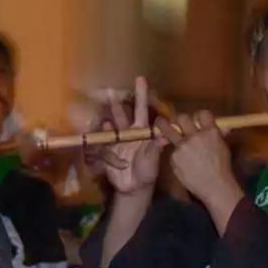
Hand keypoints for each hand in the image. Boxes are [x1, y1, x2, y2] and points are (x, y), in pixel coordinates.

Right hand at [94, 78, 164, 197]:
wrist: (133, 188)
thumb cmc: (147, 172)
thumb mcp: (152, 160)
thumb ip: (155, 147)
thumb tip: (164, 136)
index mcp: (141, 132)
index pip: (141, 109)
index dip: (141, 95)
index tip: (140, 79)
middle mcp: (128, 133)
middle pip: (122, 115)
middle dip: (117, 103)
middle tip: (111, 91)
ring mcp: (116, 142)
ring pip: (111, 127)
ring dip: (107, 119)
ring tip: (103, 113)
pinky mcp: (107, 152)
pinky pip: (102, 144)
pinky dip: (103, 140)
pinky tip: (107, 137)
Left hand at [157, 110, 239, 207]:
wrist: (214, 185)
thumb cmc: (221, 167)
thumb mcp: (223, 148)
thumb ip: (219, 136)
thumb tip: (224, 127)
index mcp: (211, 132)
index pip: (202, 114)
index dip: (198, 115)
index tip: (195, 119)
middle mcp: (195, 136)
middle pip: (182, 118)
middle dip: (177, 118)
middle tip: (172, 120)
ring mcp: (183, 146)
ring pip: (169, 131)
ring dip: (164, 127)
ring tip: (159, 124)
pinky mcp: (174, 157)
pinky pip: (172, 151)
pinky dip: (175, 154)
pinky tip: (181, 160)